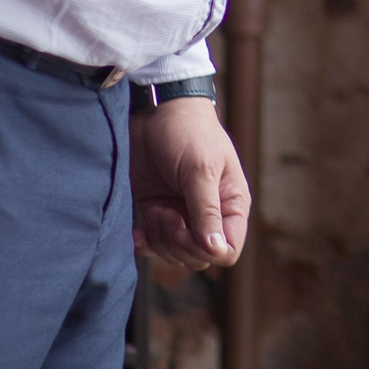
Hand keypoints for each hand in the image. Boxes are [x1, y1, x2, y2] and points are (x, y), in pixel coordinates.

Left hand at [130, 97, 249, 268]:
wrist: (155, 111)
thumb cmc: (188, 133)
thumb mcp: (200, 169)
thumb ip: (206, 211)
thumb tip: (215, 250)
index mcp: (230, 204)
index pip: (228, 249)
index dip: (208, 250)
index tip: (188, 227)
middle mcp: (208, 214)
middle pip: (199, 257)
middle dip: (179, 243)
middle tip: (166, 213)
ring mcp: (182, 215)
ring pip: (175, 255)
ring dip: (161, 239)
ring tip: (155, 210)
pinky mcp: (157, 212)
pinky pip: (154, 244)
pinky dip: (145, 244)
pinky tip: (138, 233)